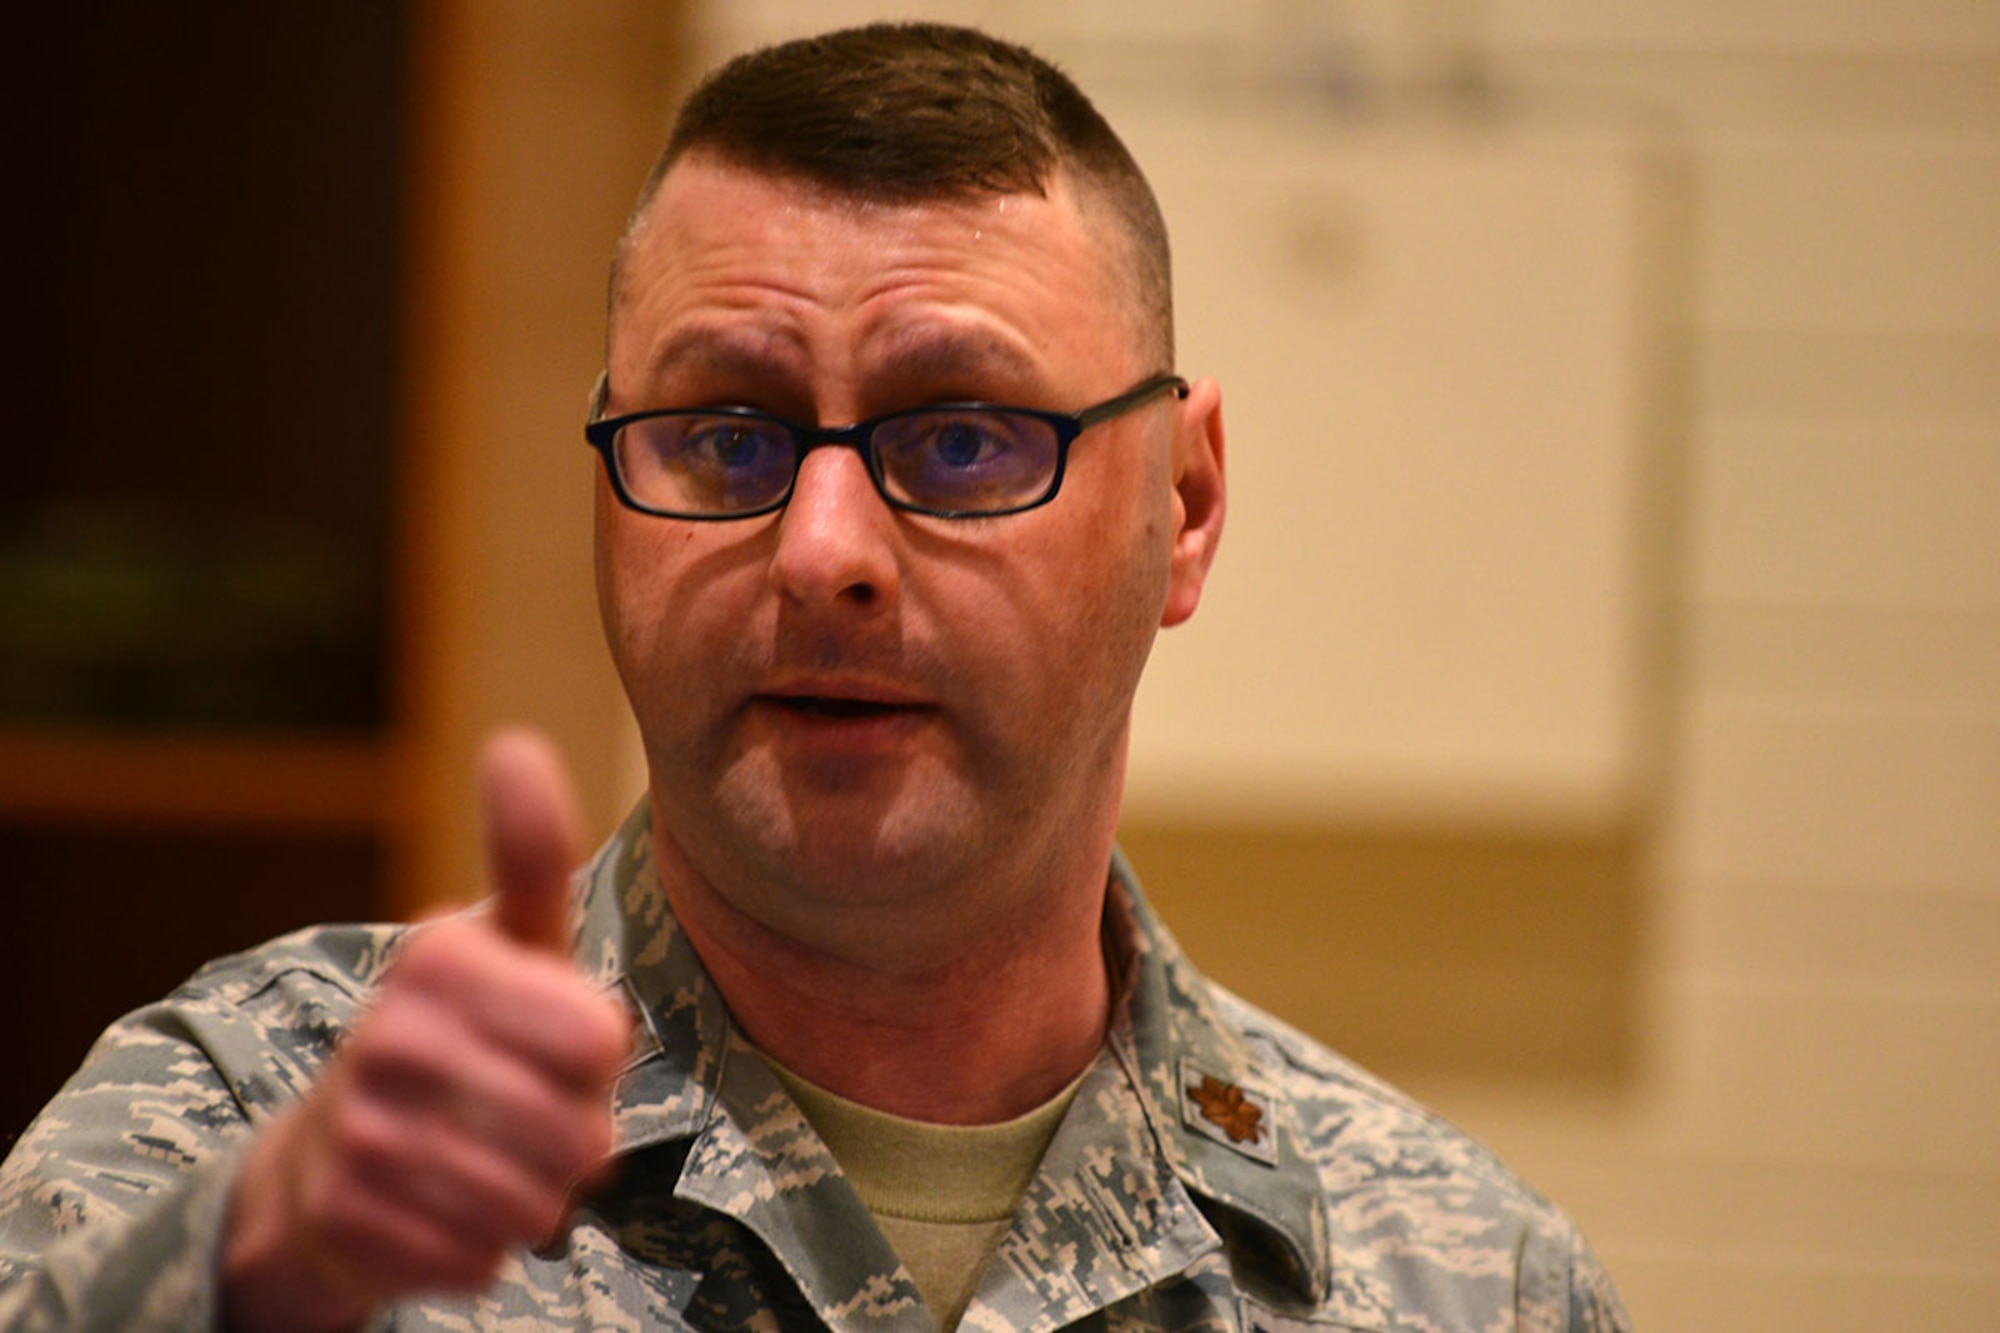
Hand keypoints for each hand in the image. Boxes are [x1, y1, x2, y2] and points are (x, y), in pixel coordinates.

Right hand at [220, 730, 630, 1332]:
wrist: (330, 1160)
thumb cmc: (461, 1036)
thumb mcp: (507, 942)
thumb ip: (532, 855)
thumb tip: (516, 743)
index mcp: (441, 958)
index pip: (599, 1039)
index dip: (596, 1058)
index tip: (555, 1042)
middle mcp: (390, 1038)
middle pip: (578, 1133)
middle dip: (574, 1140)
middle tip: (527, 1117)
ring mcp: (361, 1134)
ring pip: (535, 1202)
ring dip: (535, 1196)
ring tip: (490, 1159)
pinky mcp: (347, 1223)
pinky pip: (484, 1259)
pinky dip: (485, 1248)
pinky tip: (445, 1208)